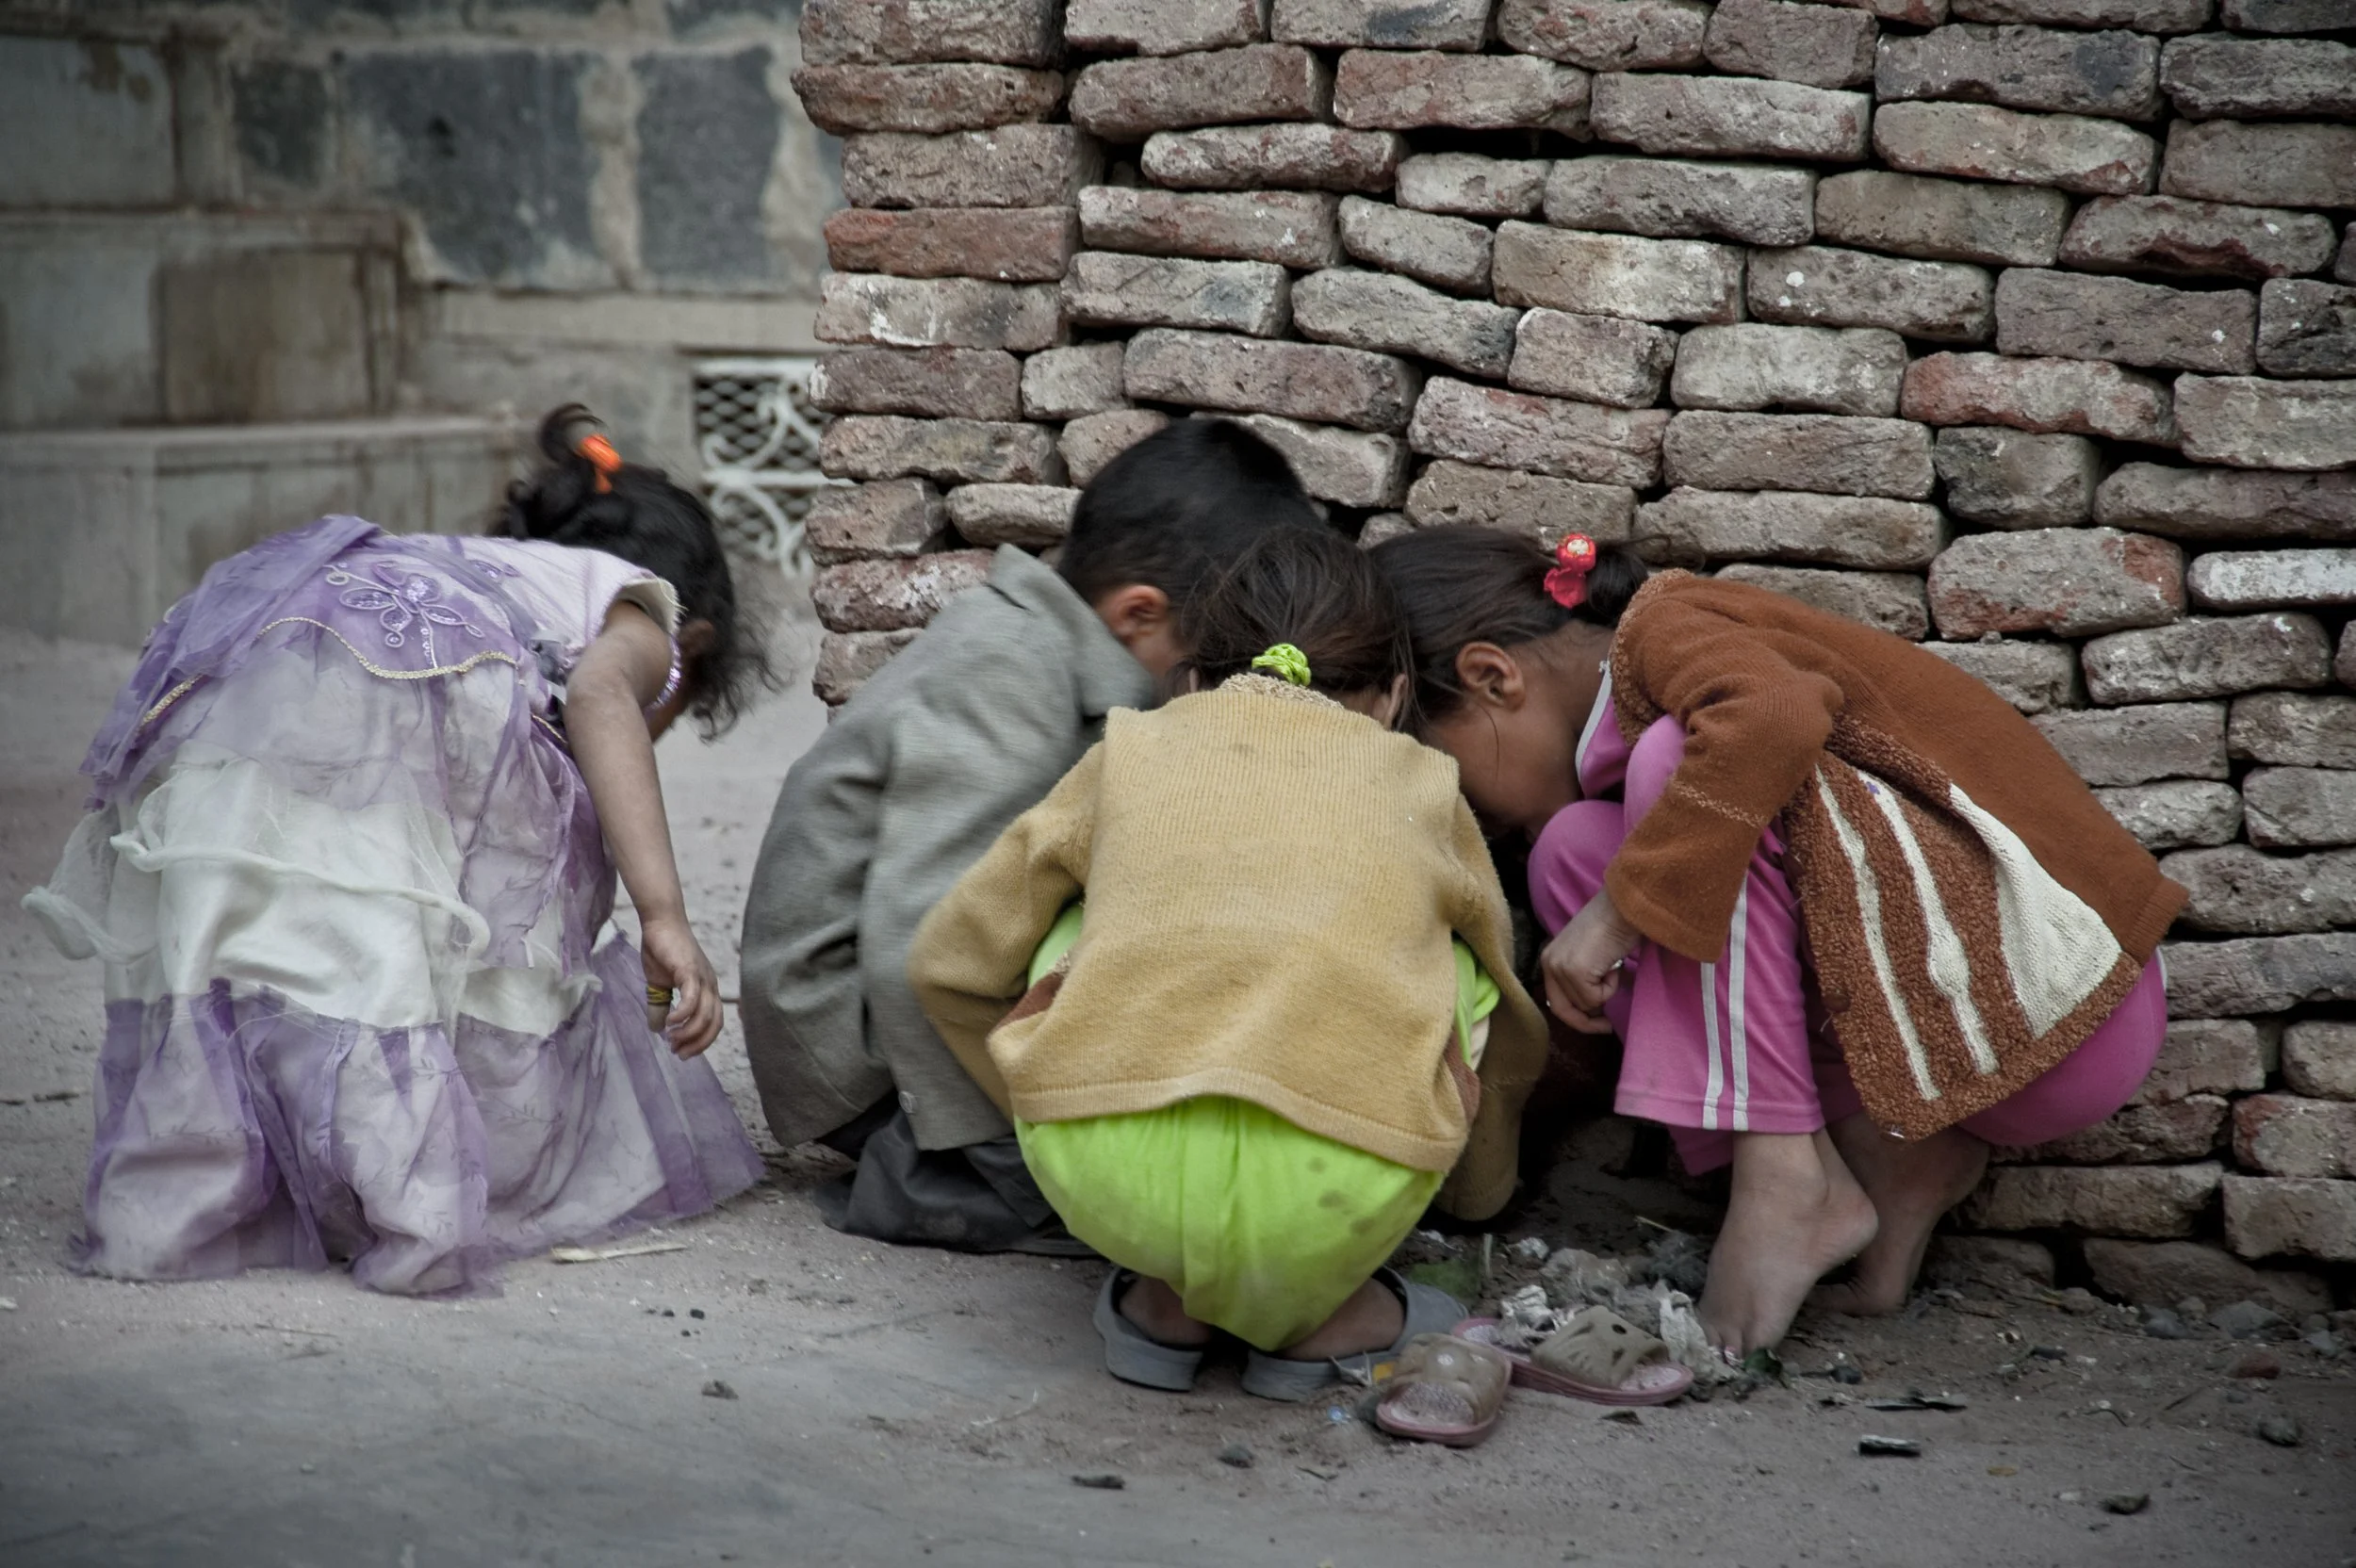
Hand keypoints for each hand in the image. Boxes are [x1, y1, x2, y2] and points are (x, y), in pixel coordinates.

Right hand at [641, 910, 722, 1058]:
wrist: (660, 922)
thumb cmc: (661, 949)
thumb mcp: (659, 984)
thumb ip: (660, 1005)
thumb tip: (656, 1029)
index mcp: (707, 989)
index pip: (714, 1023)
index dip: (701, 1041)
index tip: (682, 1051)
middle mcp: (710, 985)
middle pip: (714, 1024)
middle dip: (697, 1043)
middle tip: (678, 1052)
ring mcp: (702, 977)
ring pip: (705, 1015)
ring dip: (688, 1033)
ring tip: (671, 1039)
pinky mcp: (690, 970)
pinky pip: (692, 999)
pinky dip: (683, 1015)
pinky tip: (670, 1022)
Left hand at [1540, 889, 1642, 1033]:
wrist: (1626, 906)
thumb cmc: (1616, 925)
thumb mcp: (1591, 954)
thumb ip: (1584, 978)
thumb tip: (1595, 1009)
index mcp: (1550, 958)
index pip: (1556, 1001)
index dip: (1577, 1018)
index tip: (1599, 1024)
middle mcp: (1549, 962)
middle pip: (1562, 1010)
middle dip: (1587, 1022)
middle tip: (1608, 1025)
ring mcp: (1559, 967)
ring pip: (1585, 1004)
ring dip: (1606, 991)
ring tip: (1613, 966)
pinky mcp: (1574, 971)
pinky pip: (1596, 998)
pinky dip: (1611, 986)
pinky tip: (1613, 964)